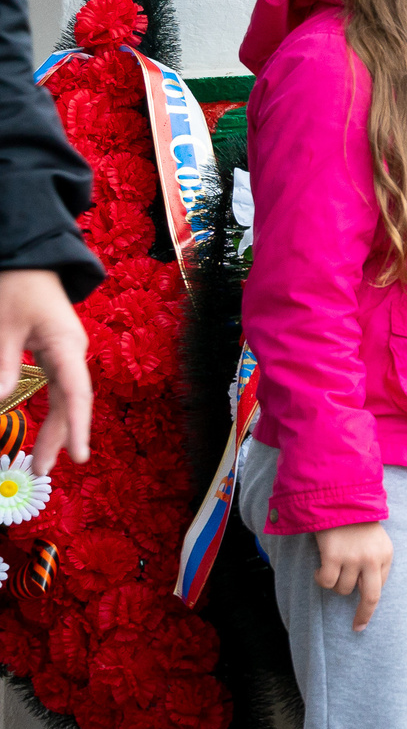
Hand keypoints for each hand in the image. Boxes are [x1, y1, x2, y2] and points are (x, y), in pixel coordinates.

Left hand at [0, 269, 91, 474]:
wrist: (29, 258)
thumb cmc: (15, 286)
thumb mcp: (3, 326)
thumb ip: (3, 365)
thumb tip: (0, 404)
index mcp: (66, 346)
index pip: (76, 395)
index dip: (76, 428)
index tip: (77, 458)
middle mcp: (73, 353)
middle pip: (72, 402)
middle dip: (59, 437)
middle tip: (43, 470)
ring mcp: (66, 353)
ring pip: (65, 398)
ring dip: (55, 427)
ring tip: (43, 458)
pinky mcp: (55, 352)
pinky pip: (57, 387)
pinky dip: (51, 410)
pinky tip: (46, 430)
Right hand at [314, 523, 394, 631]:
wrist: (338, 500)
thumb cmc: (355, 523)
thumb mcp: (376, 542)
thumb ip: (374, 563)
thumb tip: (367, 591)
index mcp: (386, 555)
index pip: (380, 587)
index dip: (369, 601)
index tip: (364, 616)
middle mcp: (372, 559)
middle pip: (371, 597)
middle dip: (364, 615)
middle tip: (358, 627)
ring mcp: (353, 558)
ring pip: (343, 589)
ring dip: (334, 584)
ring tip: (332, 568)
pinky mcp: (333, 556)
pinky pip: (326, 582)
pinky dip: (321, 579)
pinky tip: (319, 569)